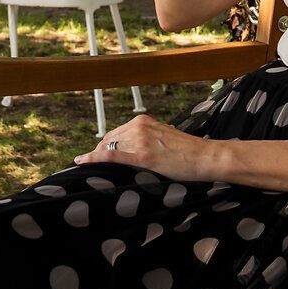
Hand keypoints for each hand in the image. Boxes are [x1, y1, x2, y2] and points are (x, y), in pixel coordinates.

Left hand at [71, 113, 216, 182]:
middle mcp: (139, 127)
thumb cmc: (188, 151)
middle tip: (85, 165)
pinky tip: (83, 161)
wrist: (205, 157)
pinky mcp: (143, 156)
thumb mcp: (163, 138)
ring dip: (94, 157)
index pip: (115, 133)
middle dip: (96, 152)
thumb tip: (133, 150)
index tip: (92, 155)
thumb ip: (146, 139)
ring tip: (82, 167)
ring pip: (108, 147)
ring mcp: (140, 141)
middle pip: (108, 140)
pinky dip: (95, 158)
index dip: (102, 146)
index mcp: (143, 121)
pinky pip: (113, 155)